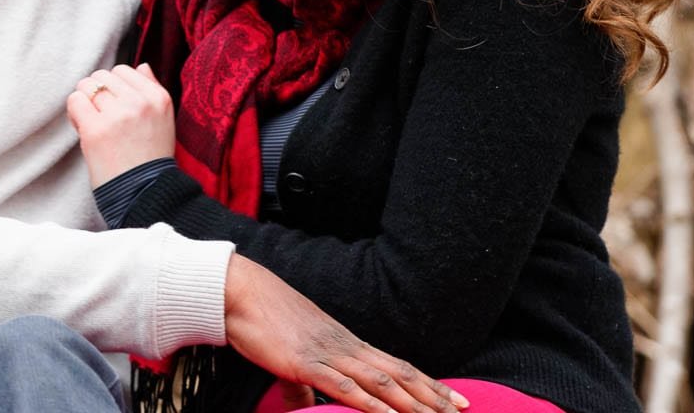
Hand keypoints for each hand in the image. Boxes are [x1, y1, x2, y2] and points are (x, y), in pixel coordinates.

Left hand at [66, 64, 174, 186]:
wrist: (144, 193)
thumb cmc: (150, 158)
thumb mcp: (163, 119)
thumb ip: (152, 89)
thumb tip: (141, 65)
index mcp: (158, 98)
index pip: (123, 70)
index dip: (112, 86)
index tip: (112, 105)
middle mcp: (139, 103)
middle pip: (102, 76)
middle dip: (96, 92)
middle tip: (99, 115)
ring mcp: (117, 115)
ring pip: (86, 86)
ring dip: (84, 102)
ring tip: (91, 122)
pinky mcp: (96, 130)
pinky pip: (75, 101)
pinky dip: (74, 112)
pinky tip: (83, 127)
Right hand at [223, 256, 468, 412]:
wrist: (238, 291)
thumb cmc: (260, 318)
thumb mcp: (287, 356)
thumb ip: (300, 384)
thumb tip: (304, 408)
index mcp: (344, 343)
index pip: (396, 366)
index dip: (427, 384)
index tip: (455, 400)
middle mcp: (344, 346)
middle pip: (399, 374)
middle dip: (433, 396)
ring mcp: (328, 353)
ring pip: (381, 382)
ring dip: (414, 403)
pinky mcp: (306, 362)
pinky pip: (345, 387)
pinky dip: (372, 405)